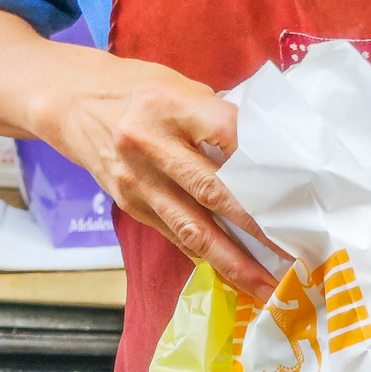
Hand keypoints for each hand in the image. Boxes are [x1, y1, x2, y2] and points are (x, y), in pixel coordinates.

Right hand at [35, 60, 278, 300]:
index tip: (301, 187)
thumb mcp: (176, 85)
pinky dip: (206, 257)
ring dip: (233, 262)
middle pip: (214, 191)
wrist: (69, 102)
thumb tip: (266, 148)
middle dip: (257, 227)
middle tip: (293, 252)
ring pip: (193, 229)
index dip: (265, 160)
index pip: (228, 133)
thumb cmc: (135, 90)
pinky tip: (232, 274)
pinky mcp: (130, 205)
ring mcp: (138, 181)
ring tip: (265, 286)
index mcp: (170, 104)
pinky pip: (174, 236)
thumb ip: (216, 115)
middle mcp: (151, 145)